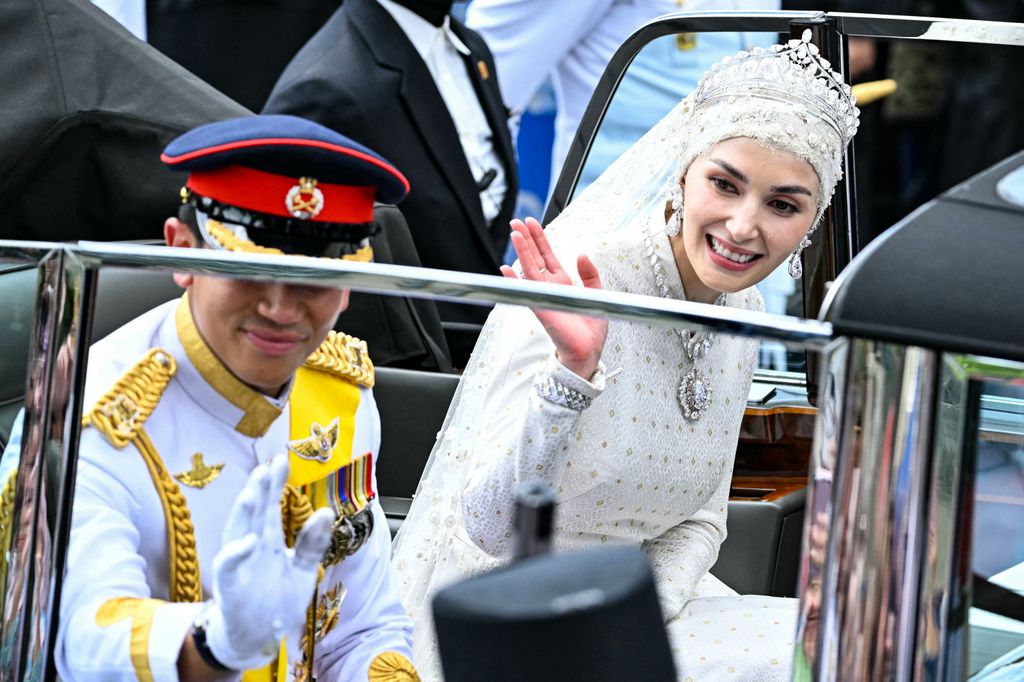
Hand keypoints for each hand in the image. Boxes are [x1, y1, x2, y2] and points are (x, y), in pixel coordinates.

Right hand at [204, 455, 333, 670]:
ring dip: (244, 512)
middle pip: (254, 513)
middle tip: (267, 466)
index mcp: (268, 541)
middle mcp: (251, 548)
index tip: (282, 459)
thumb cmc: (276, 602)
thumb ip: (312, 543)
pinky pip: (228, 567)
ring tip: (254, 491)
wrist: (258, 640)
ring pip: (237, 532)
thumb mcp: (302, 570)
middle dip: (259, 489)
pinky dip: (235, 553)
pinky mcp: (230, 588)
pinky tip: (248, 540)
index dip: (275, 484)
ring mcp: (239, 566)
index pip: (271, 507)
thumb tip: (326, 512)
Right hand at [500, 218, 607, 379]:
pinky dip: (515, 280)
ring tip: (514, 234)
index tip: (531, 222)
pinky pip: (526, 291)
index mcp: (562, 282)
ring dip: (521, 251)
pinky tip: (505, 269)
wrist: (588, 350)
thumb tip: (582, 254)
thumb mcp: (596, 293)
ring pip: (529, 269)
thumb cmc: (590, 328)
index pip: (547, 255)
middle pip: (534, 258)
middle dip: (526, 239)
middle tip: (515, 222)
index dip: (539, 239)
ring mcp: (543, 296)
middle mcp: (549, 287)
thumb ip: (590, 273)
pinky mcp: (542, 308)